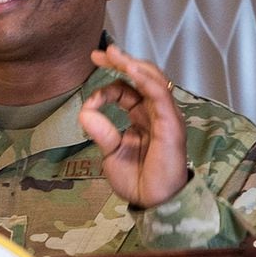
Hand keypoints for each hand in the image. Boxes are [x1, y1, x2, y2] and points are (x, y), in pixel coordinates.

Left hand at [78, 45, 187, 207]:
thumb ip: (101, 131)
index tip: (89, 100)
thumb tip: (84, 111)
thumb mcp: (111, 152)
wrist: (155, 203)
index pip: (126, 89)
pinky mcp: (171, 125)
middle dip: (120, 62)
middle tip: (99, 53)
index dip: (107, 86)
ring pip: (152, 80)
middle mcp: (155, 113)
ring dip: (132, 64)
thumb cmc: (138, 180)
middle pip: (141, 77)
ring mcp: (165, 117)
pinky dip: (146, 81)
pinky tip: (131, 70)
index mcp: (142, 117)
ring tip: (114, 54)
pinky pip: (160, 97)